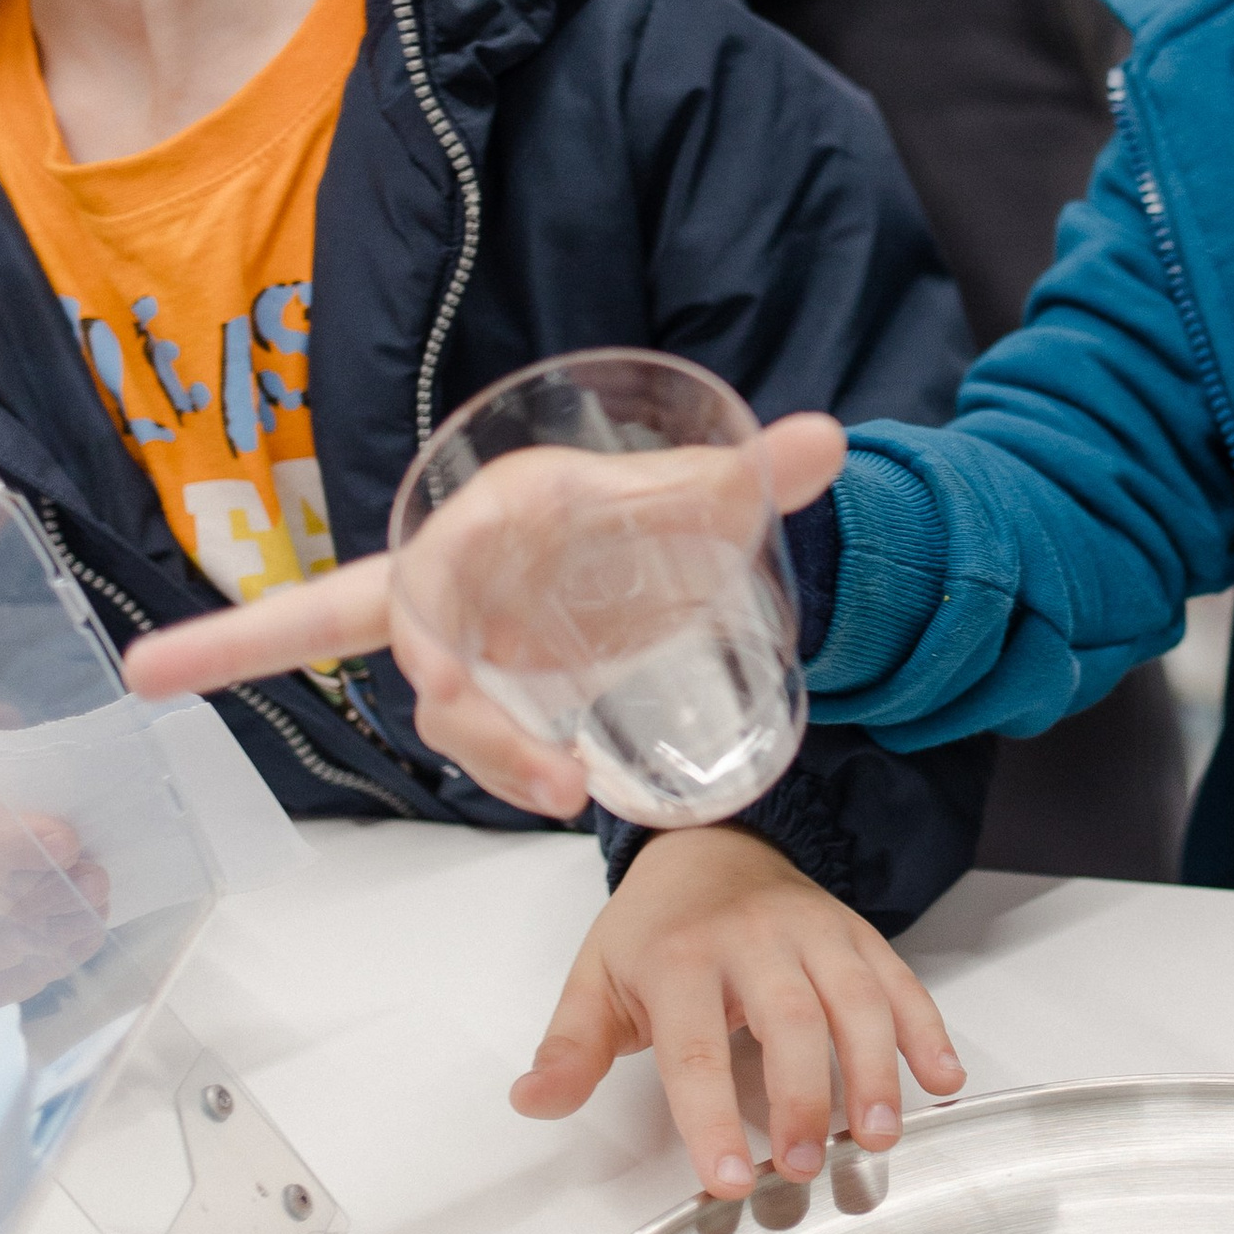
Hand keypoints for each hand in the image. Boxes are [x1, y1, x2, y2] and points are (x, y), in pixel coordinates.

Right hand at [121, 410, 847, 817]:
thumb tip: (826, 440)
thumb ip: (755, 472)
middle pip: (410, 631)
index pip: (440, 554)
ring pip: (453, 704)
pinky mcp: (501, 686)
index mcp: (507, 509)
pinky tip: (561, 792)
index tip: (441, 675)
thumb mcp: (695, 490)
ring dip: (496, 753)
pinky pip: (485, 734)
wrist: (651, 540)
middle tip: (453, 712)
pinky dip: (514, 769)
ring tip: (567, 792)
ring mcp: (480, 637)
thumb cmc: (647, 504)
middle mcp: (475, 573)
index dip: (425, 611)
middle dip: (408, 685)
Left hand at [513, 823, 962, 1193]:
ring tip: (878, 1137)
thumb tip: (531, 1101)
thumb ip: (571, 1047)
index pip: (695, 1048)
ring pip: (855, 998)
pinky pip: (900, 979)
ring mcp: (814, 932)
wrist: (711, 839)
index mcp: (680, 957)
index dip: (712, 1116)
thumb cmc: (655, 928)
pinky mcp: (857, 933)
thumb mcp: (597, 978)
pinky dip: (928, 1029)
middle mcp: (754, 939)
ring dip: (874, 1070)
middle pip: (787, 1020)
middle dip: (802, 1097)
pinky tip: (944, 1081)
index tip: (726, 1179)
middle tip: (806, 1168)